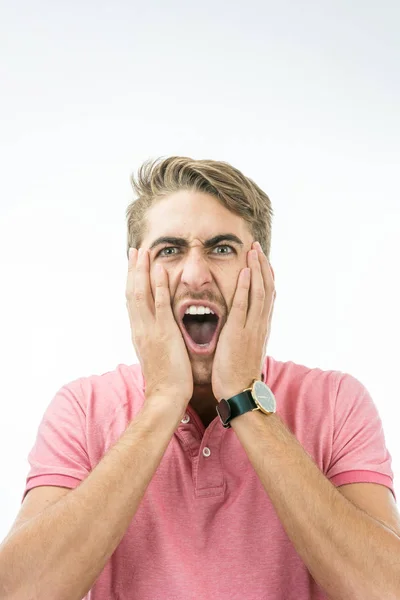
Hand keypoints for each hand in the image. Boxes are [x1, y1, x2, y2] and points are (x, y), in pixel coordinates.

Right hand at [126, 248, 192, 410]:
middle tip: (135, 250)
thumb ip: (155, 339)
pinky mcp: (164, 333)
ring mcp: (150, 330)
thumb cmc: (166, 380)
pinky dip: (158, 286)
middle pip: (132, 292)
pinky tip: (160, 270)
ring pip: (142, 294)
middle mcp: (140, 328)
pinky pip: (160, 304)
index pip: (132, 302)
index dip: (133, 281)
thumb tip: (156, 331)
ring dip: (142, 271)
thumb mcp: (156, 355)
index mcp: (139, 333)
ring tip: (144, 252)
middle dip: (134, 270)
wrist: (166, 396)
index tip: (134, 265)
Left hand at [211, 241, 275, 401]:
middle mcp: (260, 324)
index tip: (261, 260)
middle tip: (256, 247)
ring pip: (259, 291)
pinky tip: (246, 271)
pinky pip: (244, 304)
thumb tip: (241, 327)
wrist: (239, 393)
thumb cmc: (237, 374)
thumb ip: (244, 335)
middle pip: (266, 288)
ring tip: (253, 250)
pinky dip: (247, 286)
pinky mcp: (239, 331)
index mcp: (260, 327)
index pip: (267, 296)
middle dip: (262, 265)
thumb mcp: (244, 350)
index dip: (265, 276)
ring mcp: (251, 327)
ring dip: (256, 269)